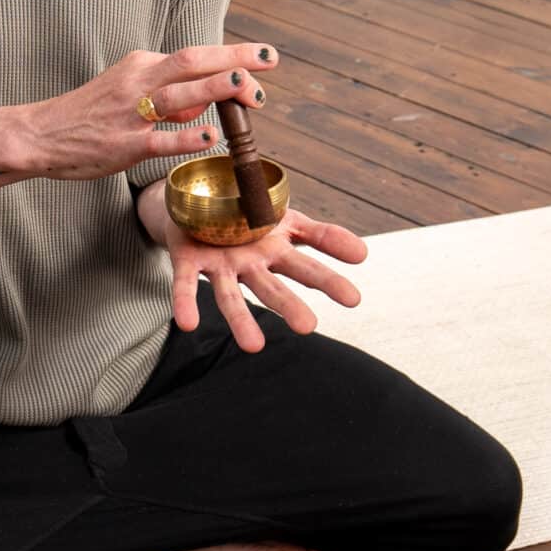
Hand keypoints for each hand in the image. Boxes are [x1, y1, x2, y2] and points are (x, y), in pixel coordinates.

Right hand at [21, 42, 277, 180]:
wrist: (39, 133)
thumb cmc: (87, 115)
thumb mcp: (126, 90)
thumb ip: (166, 94)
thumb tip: (203, 103)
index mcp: (141, 65)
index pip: (194, 56)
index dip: (231, 56)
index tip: (262, 58)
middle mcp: (138, 81)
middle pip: (192, 63)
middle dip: (233, 59)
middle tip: (269, 60)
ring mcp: (130, 113)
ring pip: (178, 94)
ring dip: (215, 89)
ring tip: (247, 88)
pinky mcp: (123, 144)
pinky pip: (159, 139)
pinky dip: (186, 135)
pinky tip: (211, 135)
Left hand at [151, 197, 367, 352]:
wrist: (198, 202)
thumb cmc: (249, 216)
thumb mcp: (289, 219)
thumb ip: (323, 236)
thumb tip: (365, 253)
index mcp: (276, 253)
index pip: (307, 269)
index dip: (329, 281)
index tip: (354, 299)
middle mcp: (250, 266)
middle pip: (272, 289)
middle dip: (289, 307)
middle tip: (308, 327)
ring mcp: (220, 267)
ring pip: (231, 297)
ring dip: (241, 322)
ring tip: (254, 348)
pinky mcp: (189, 262)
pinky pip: (186, 284)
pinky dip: (187, 303)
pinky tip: (187, 324)